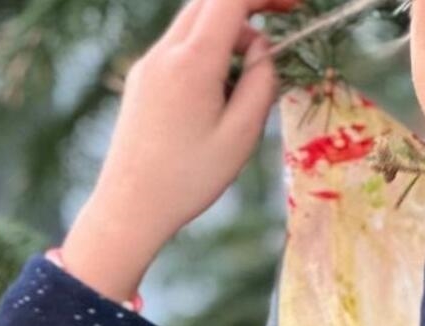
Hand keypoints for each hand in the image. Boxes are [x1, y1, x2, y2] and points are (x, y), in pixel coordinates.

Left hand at [61, 0, 296, 304]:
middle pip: (210, 0)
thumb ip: (262, 83)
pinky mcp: (141, 79)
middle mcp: (165, 53)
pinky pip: (179, 46)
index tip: (294, 6)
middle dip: (249, 3)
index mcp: (193, 62)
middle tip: (283, 19)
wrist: (129, 207)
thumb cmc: (188, 179)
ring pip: (193, 22)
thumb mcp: (241, 135)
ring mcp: (148, 64)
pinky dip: (208, 50)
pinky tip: (220, 90)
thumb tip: (264, 50)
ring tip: (250, 74)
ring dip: (229, 30)